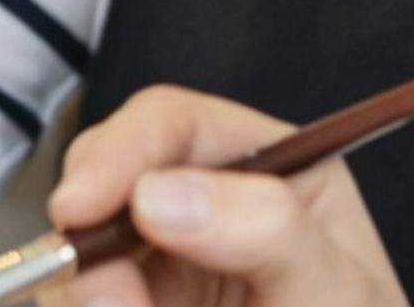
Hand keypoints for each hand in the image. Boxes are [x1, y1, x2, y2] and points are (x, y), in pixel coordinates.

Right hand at [44, 90, 406, 306]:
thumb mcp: (337, 290)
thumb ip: (268, 232)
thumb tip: (160, 193)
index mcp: (268, 170)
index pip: (174, 124)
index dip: (119, 151)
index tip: (82, 204)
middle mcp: (203, 207)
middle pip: (103, 181)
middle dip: (89, 238)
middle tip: (110, 301)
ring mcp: (160, 266)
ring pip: (76, 256)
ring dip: (90, 293)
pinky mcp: (133, 305)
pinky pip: (80, 302)